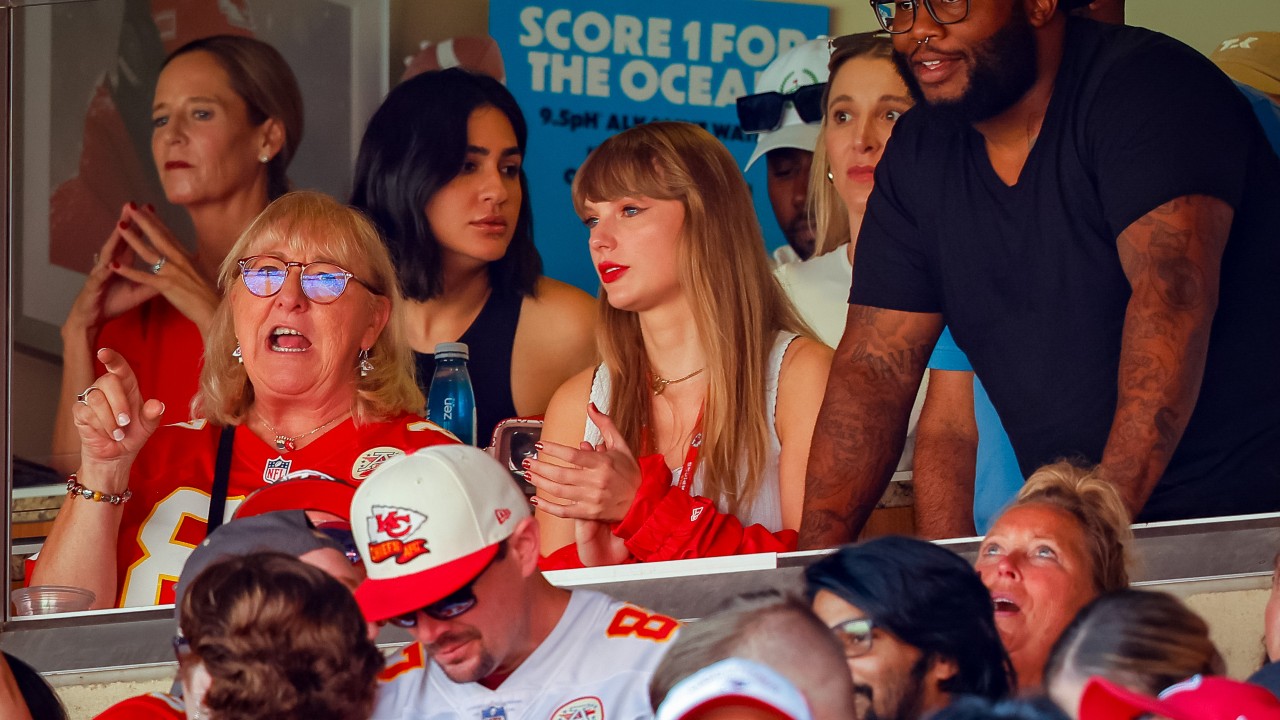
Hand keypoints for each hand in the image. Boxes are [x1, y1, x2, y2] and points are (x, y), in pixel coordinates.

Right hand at [62, 205, 156, 338]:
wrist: (91, 318)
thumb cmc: (113, 302)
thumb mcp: (138, 292)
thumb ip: (154, 282)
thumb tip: (173, 275)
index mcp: (123, 263)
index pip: (133, 241)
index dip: (142, 227)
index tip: (152, 210)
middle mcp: (110, 263)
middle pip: (120, 240)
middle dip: (126, 222)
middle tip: (132, 205)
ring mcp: (100, 273)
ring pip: (108, 253)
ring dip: (114, 239)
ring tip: (120, 225)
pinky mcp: (93, 286)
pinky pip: (100, 277)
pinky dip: (105, 270)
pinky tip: (108, 264)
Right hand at [72, 348, 165, 486]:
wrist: (116, 454)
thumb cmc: (132, 434)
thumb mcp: (148, 425)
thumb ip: (154, 414)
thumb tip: (157, 405)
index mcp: (126, 386)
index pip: (119, 366)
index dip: (112, 358)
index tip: (103, 353)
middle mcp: (107, 388)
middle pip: (108, 380)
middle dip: (119, 403)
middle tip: (125, 422)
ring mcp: (91, 399)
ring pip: (96, 398)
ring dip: (110, 419)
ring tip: (118, 432)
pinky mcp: (80, 412)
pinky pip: (87, 413)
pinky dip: (100, 426)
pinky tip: (106, 433)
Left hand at [110, 204, 218, 332]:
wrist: (215, 311)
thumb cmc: (211, 295)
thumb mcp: (202, 273)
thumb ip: (193, 263)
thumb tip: (193, 256)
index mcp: (186, 257)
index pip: (168, 235)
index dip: (156, 221)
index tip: (145, 208)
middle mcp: (179, 260)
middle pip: (158, 237)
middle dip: (143, 221)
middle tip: (130, 207)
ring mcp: (172, 272)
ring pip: (148, 252)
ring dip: (133, 239)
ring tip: (119, 226)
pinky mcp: (166, 286)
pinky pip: (143, 277)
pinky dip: (128, 271)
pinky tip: (114, 265)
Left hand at [527, 403, 641, 523]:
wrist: (643, 501)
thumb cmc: (630, 472)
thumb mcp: (621, 445)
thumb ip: (605, 424)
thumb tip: (590, 406)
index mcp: (603, 463)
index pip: (573, 455)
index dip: (554, 450)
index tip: (540, 444)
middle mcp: (596, 482)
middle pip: (561, 475)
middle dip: (540, 467)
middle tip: (526, 461)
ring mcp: (592, 500)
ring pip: (559, 492)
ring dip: (541, 483)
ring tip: (528, 474)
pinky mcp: (589, 514)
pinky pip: (564, 511)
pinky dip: (548, 507)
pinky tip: (536, 499)